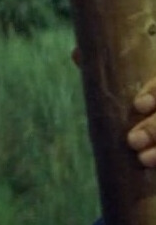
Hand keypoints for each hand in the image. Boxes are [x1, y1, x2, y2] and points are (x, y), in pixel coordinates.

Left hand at [71, 47, 155, 167]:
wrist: (152, 119)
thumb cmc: (137, 97)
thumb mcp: (123, 79)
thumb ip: (103, 68)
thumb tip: (77, 54)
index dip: (155, 93)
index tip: (138, 105)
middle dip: (155, 128)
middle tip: (132, 140)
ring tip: (143, 160)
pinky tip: (152, 170)